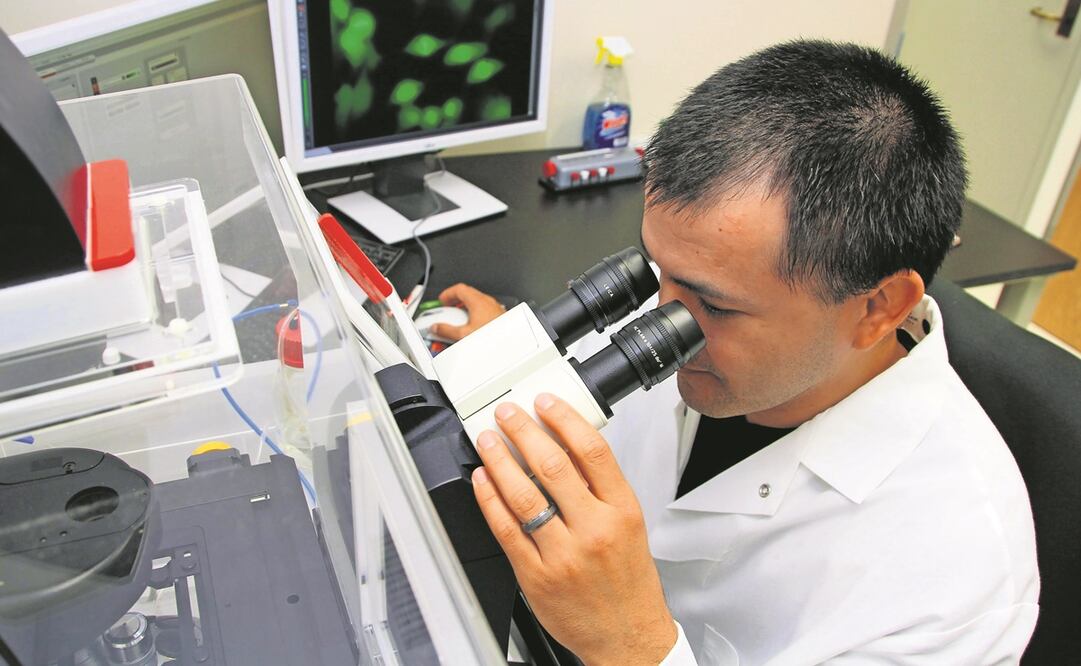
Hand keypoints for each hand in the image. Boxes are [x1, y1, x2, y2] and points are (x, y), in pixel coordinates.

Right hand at [429, 283, 504, 340]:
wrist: (511, 342)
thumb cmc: (493, 335)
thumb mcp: (464, 334)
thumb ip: (447, 330)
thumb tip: (437, 328)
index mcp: (477, 301)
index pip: (459, 288)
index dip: (447, 293)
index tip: (441, 301)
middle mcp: (487, 301)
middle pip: (467, 294)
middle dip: (454, 301)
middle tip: (447, 309)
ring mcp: (494, 307)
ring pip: (476, 302)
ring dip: (465, 308)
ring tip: (458, 319)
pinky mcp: (498, 315)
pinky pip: (484, 309)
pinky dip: (474, 314)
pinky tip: (472, 326)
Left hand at [472, 394, 676, 664]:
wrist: (627, 636)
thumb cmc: (628, 583)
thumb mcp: (630, 525)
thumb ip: (601, 488)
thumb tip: (565, 446)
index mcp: (622, 511)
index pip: (592, 451)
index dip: (564, 419)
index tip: (546, 403)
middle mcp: (594, 530)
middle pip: (552, 466)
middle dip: (523, 431)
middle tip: (507, 414)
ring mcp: (563, 554)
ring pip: (522, 495)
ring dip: (498, 460)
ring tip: (487, 441)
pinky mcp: (535, 575)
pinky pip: (505, 529)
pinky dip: (489, 499)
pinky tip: (482, 481)